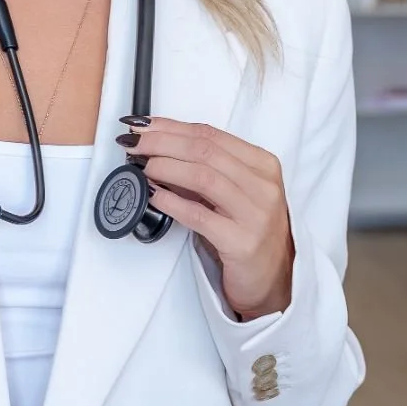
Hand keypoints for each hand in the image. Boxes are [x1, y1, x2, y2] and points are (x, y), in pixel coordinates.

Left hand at [117, 117, 294, 320]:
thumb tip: (158, 149)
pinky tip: (154, 196)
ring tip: (141, 167)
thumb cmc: (249, 232)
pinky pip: (199, 216)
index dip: (171, 127)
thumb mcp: (234, 193)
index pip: (211, 135)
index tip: (143, 126)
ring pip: (203, 177)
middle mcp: (263, 186)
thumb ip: (206, 170)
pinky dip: (172, 202)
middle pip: (205, 151)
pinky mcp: (242, 243)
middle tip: (134, 144)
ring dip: (165, 167)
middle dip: (162, 143)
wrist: (272, 279)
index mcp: (263, 165)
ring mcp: (256, 215)